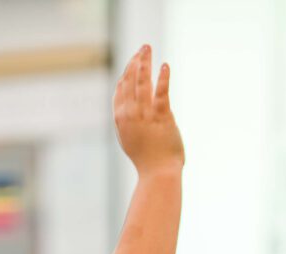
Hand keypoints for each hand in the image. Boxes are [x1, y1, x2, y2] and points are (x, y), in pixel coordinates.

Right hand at [114, 45, 183, 176]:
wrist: (158, 173)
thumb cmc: (147, 160)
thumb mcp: (130, 139)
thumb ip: (128, 123)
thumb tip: (129, 111)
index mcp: (120, 119)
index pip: (120, 90)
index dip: (126, 73)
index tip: (133, 62)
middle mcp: (129, 114)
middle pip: (129, 81)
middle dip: (135, 61)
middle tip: (143, 48)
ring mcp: (144, 115)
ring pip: (142, 82)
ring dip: (145, 62)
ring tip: (148, 48)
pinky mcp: (161, 116)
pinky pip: (161, 91)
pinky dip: (162, 77)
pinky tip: (165, 66)